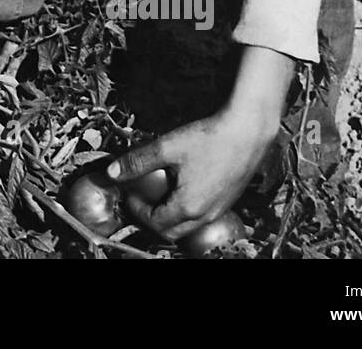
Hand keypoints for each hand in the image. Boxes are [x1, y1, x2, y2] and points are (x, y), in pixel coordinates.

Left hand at [106, 105, 279, 241]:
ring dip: (170, 215)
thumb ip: (137, 162)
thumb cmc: (210, 138)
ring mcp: (219, 210)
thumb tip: (113, 172)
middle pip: (171, 231)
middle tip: (141, 196)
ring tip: (160, 190)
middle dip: (151, 217)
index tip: (129, 192)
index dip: (137, 210)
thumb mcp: (167, 147)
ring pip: (188, 226)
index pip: (155, 223)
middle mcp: (206, 216)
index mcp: (189, 207)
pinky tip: (182, 185)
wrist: (248, 131)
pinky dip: (186, 209)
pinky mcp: (227, 201)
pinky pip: (202, 216)